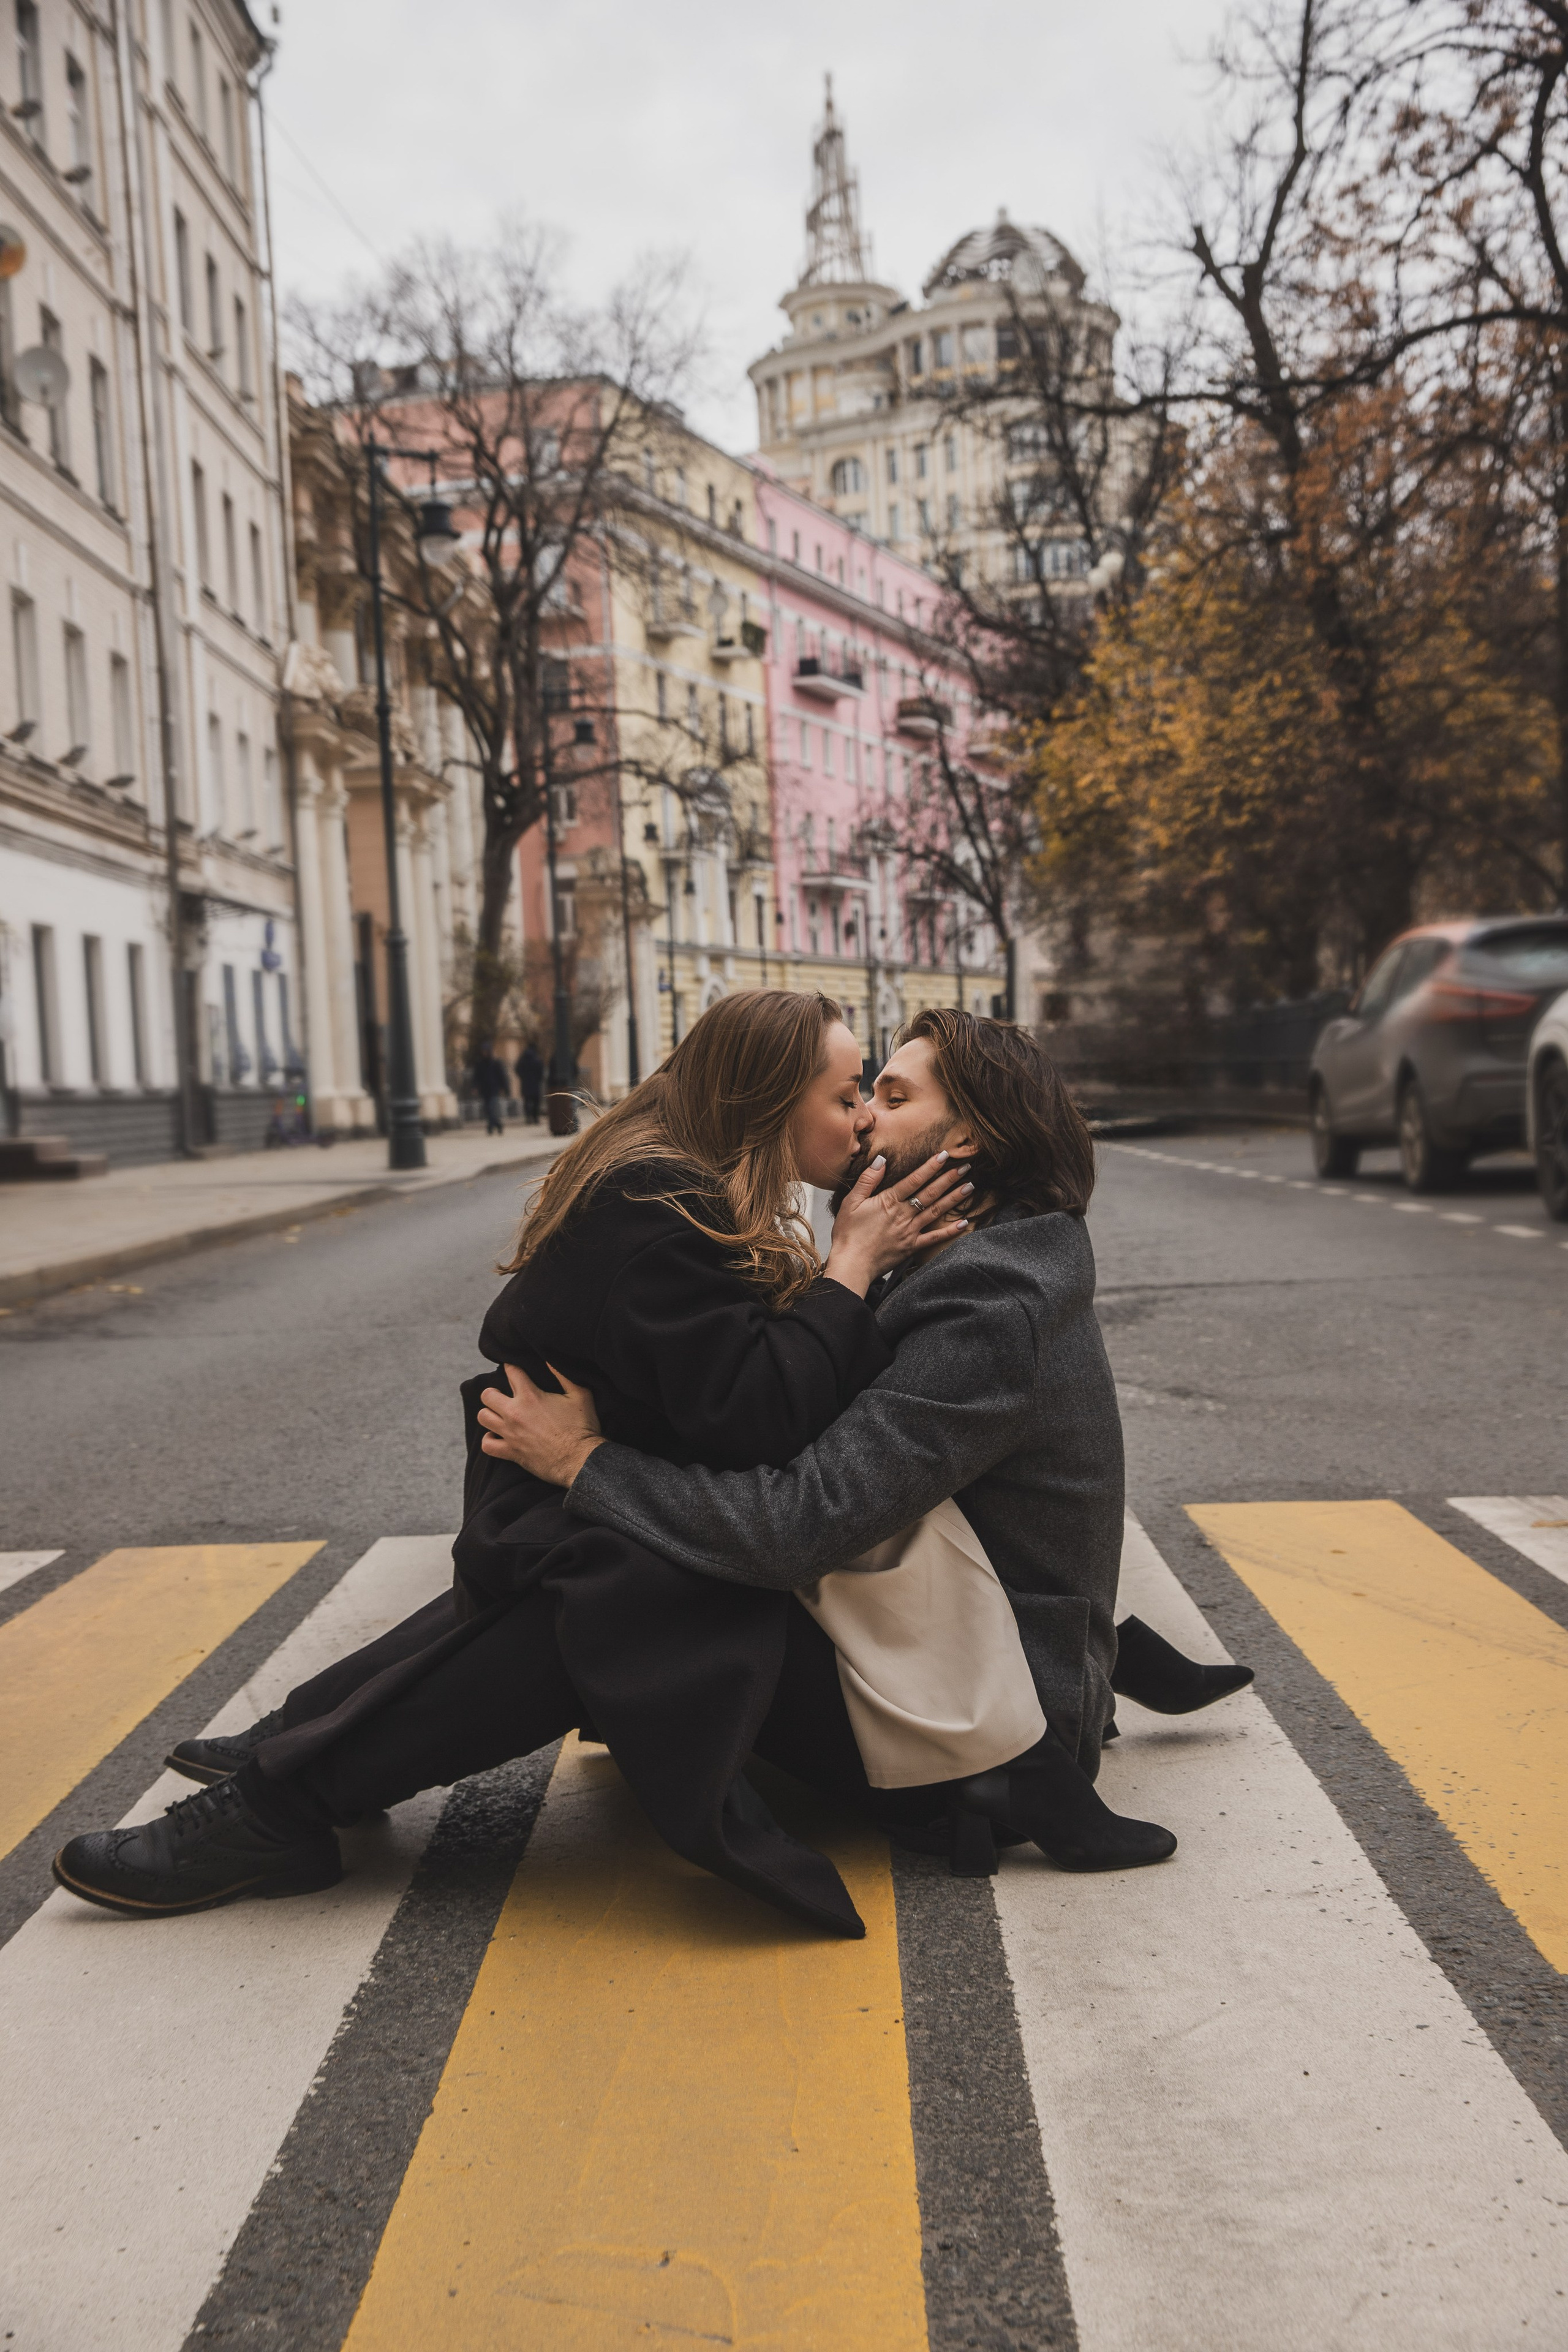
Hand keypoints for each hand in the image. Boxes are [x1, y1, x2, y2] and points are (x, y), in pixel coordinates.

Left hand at [478, 1363, 603, 1486]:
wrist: (580, 1460)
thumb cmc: (582, 1427)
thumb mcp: (581, 1395)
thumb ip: (564, 1376)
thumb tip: (550, 1360)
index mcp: (531, 1396)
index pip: (511, 1372)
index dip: (511, 1367)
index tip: (513, 1369)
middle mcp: (515, 1413)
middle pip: (487, 1395)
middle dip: (494, 1392)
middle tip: (504, 1396)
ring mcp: (510, 1433)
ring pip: (483, 1417)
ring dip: (489, 1414)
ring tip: (499, 1415)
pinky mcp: (511, 1452)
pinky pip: (487, 1445)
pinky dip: (489, 1440)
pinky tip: (497, 1436)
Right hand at [822, 1151, 972, 1296]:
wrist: (851, 1264)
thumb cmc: (848, 1233)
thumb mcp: (851, 1202)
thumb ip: (868, 1180)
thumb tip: (881, 1159)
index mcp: (888, 1201)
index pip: (914, 1179)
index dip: (930, 1166)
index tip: (945, 1155)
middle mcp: (903, 1214)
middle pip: (930, 1193)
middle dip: (949, 1178)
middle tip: (966, 1167)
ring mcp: (910, 1231)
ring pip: (936, 1211)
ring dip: (954, 1198)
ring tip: (970, 1187)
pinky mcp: (911, 1247)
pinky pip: (934, 1238)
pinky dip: (950, 1231)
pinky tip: (964, 1223)